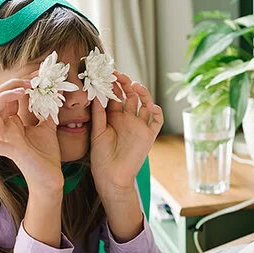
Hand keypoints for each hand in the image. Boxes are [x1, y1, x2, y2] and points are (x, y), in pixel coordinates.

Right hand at [0, 76, 62, 189]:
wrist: (52, 177)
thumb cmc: (46, 153)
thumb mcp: (47, 124)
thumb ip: (46, 107)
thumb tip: (53, 88)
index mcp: (11, 119)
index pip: (6, 94)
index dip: (19, 82)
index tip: (37, 77)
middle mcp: (4, 127)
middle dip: (10, 85)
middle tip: (30, 84)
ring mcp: (3, 138)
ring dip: (1, 99)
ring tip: (20, 93)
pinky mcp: (8, 151)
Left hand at [90, 72, 162, 194]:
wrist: (112, 177)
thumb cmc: (101, 157)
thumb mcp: (97, 132)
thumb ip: (98, 114)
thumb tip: (96, 94)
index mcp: (113, 117)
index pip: (115, 96)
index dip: (113, 86)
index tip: (108, 75)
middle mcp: (127, 119)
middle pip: (130, 96)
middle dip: (126, 84)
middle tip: (119, 76)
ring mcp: (139, 126)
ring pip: (145, 104)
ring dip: (142, 93)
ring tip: (135, 86)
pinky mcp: (149, 135)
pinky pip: (157, 120)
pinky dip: (156, 111)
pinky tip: (149, 106)